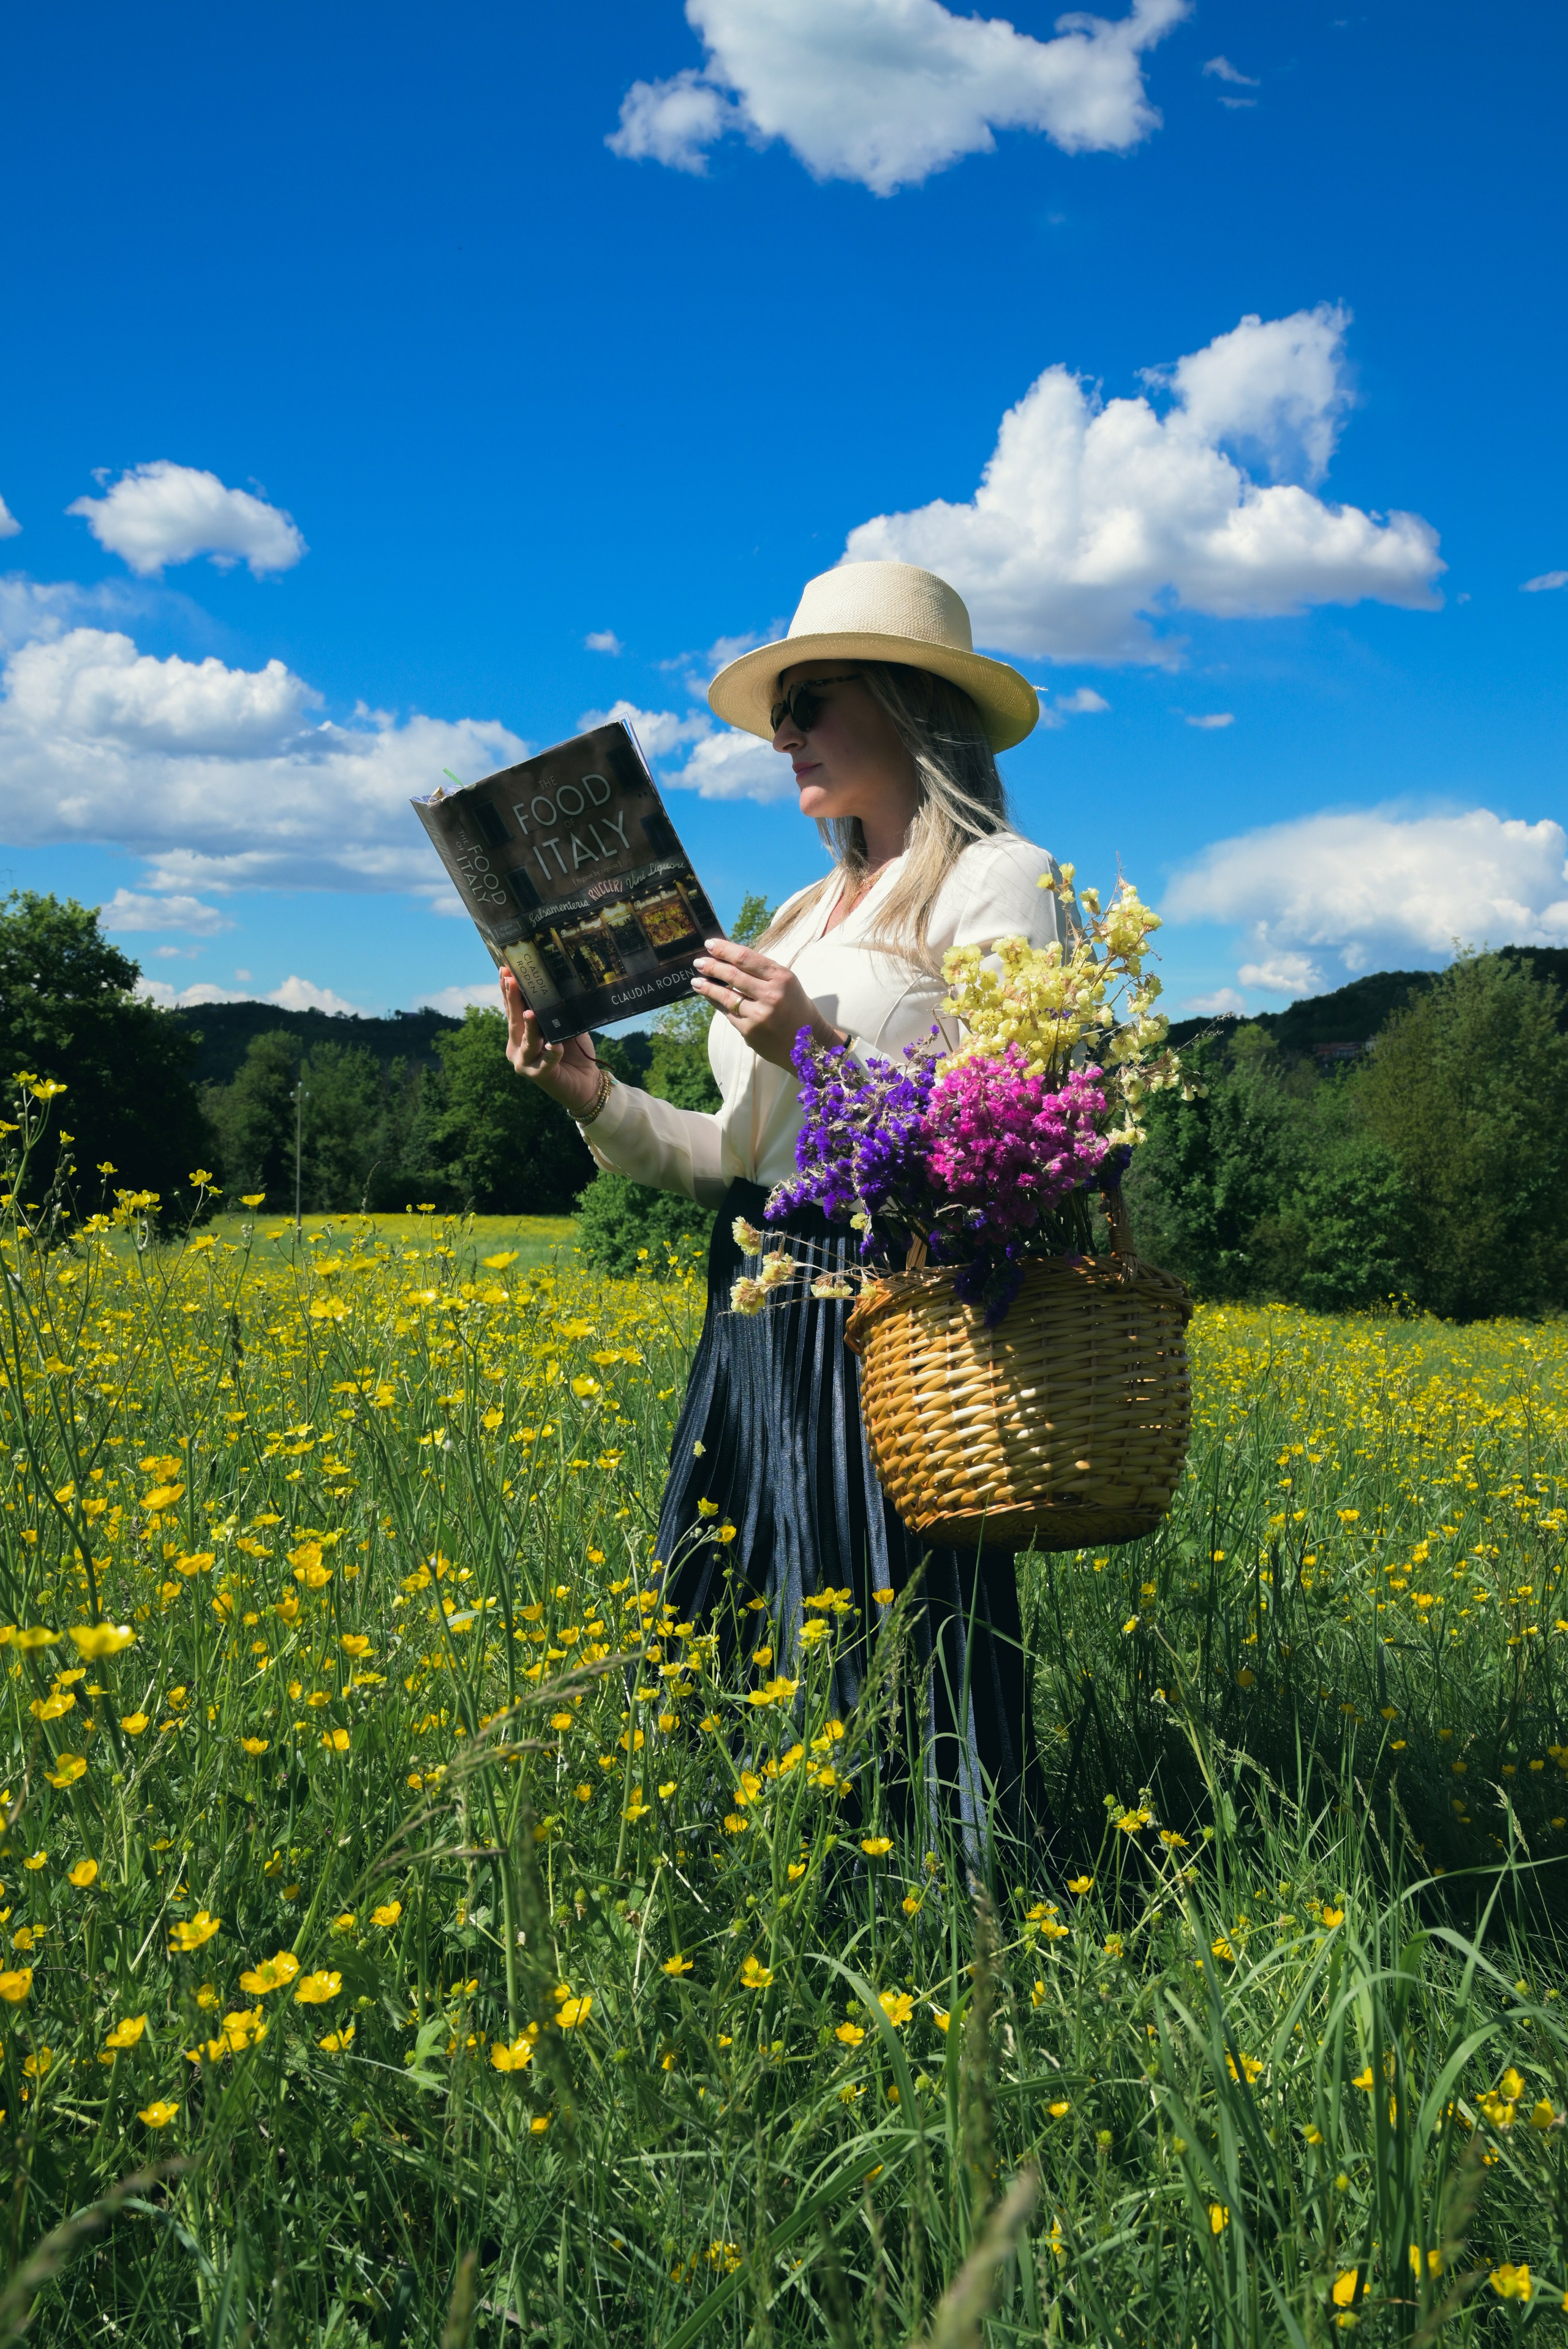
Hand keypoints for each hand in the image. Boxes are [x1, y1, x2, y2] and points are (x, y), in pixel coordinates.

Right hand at [500, 966, 601, 1115]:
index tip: (504, 970)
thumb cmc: (573, 1050)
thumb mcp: (564, 1025)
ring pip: (527, 1042)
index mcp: (519, 1034)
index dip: (508, 991)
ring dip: (529, 1027)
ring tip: (530, 1013)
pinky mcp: (539, 1076)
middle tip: (511, 980)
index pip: (512, 1009)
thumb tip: (557, 983)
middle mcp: (516, 1047)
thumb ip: (556, 1011)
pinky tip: (555, 1046)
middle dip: (513, 1000)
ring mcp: (525, 1063)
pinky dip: (552, 1053)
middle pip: (515, 1021)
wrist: (585, 1081)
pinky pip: (546, 1062)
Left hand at [690, 938, 841, 1071]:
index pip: (746, 958)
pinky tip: (709, 996)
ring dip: (707, 986)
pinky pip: (728, 1013)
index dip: (724, 950)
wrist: (808, 1044)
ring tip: (696, 980)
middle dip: (711, 966)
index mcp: (781, 977)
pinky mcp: (750, 1031)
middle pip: (732, 975)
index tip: (710, 945)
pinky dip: (716, 1003)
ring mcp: (759, 1014)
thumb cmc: (795, 1008)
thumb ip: (761, 972)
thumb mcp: (786, 983)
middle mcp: (771, 995)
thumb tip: (729, 960)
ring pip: (725, 995)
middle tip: (698, 962)